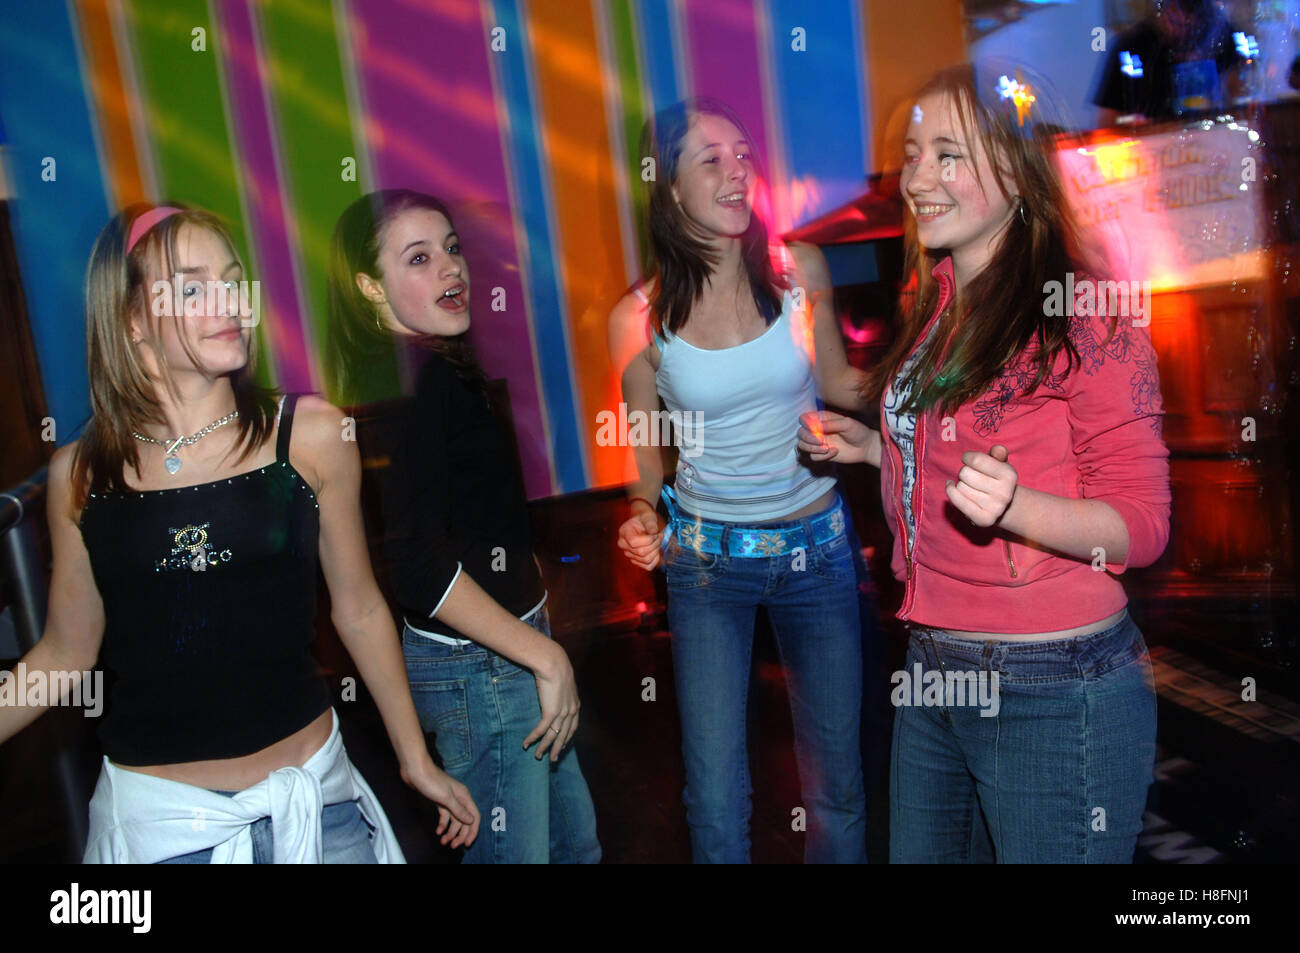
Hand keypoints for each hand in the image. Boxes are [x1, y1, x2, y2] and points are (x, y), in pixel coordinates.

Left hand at [402, 757, 480, 848]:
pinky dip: (443, 825)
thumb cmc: (431, 781)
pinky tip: (438, 832)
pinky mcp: (439, 801)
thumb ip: (459, 810)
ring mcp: (449, 800)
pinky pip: (445, 816)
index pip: (474, 816)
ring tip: (443, 842)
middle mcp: (459, 799)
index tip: (467, 843)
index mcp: (464, 796)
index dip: (472, 831)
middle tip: (453, 846)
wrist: (415, 770)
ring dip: (450, 832)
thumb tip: (471, 821)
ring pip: (454, 820)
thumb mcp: (446, 797)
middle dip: (460, 834)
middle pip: (464, 820)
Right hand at [524, 642, 580, 761]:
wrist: (553, 663)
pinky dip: (533, 738)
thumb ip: (561, 691)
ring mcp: (562, 713)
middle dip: (557, 748)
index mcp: (575, 705)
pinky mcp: (550, 712)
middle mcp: (571, 711)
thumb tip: (554, 693)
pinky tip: (526, 744)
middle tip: (552, 759)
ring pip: (552, 736)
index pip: (572, 727)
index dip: (566, 738)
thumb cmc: (556, 668)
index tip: (561, 746)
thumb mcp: (563, 682)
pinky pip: (541, 730)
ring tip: (538, 756)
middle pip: (564, 735)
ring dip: (544, 747)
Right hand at [617, 507, 663, 570]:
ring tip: (658, 542)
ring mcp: (629, 554)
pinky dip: (655, 560)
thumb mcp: (648, 517)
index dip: (648, 539)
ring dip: (656, 551)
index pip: (634, 542)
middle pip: (641, 552)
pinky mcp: (636, 561)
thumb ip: (650, 524)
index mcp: (624, 533)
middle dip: (655, 544)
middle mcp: (624, 545)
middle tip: (659, 536)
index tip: (655, 533)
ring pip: (646, 560)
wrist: (643, 523)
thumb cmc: (645, 519)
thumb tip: (653, 532)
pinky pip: (648, 566)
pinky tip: (656, 550)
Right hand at [797, 411, 875, 464]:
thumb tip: (815, 427)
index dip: (805, 423)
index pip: (803, 419)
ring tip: (826, 448)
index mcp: (821, 418)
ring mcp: (818, 443)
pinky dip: (822, 456)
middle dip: (808, 438)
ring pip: (802, 446)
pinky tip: (834, 452)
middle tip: (822, 441)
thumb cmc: (858, 431)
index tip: (815, 428)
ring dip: (812, 448)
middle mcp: (817, 430)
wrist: (866, 447)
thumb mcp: (846, 423)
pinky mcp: (821, 454)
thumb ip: (830, 424)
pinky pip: (813, 457)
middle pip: (800, 433)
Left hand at [945, 445, 1016, 527]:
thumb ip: (998, 454)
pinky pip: (957, 500)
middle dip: (965, 471)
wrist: (1003, 507)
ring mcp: (994, 508)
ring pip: (960, 487)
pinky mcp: (983, 519)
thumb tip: (997, 449)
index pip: (977, 460)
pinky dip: (950, 491)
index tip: (968, 459)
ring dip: (960, 484)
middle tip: (972, 476)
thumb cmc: (996, 479)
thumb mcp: (1000, 464)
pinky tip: (951, 487)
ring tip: (971, 486)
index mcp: (1009, 475)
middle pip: (965, 473)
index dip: (968, 457)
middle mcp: (1004, 493)